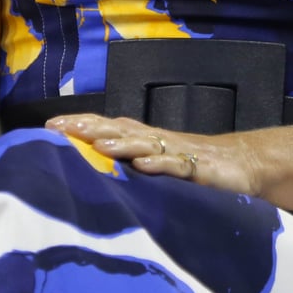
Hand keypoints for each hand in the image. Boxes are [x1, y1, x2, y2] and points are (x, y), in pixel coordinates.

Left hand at [45, 114, 265, 197]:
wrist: (243, 162)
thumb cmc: (195, 163)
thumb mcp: (158, 162)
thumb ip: (131, 160)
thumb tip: (93, 162)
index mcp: (145, 139)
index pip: (107, 126)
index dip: (80, 124)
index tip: (50, 125)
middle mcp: (156, 140)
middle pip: (119, 129)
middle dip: (90, 128)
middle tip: (60, 127)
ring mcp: (176, 152)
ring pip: (144, 144)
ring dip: (120, 143)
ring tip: (96, 144)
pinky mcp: (196, 169)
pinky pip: (176, 166)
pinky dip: (159, 164)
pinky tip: (143, 166)